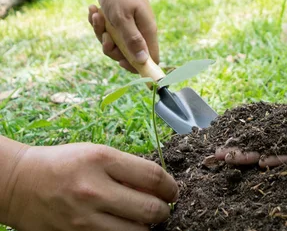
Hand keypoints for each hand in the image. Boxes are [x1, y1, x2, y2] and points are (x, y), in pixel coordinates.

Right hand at [5, 143, 177, 230]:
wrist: (21, 183)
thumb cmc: (66, 164)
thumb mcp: (98, 154)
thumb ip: (128, 169)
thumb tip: (160, 187)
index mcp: (102, 160)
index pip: (153, 176)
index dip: (170, 186)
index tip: (172, 191)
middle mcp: (94, 189)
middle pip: (150, 208)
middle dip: (164, 210)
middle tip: (162, 208)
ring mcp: (84, 217)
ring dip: (146, 227)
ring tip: (143, 219)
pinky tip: (124, 226)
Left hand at [88, 0, 157, 72]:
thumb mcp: (122, 17)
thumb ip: (132, 40)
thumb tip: (143, 61)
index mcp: (147, 30)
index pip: (151, 58)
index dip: (138, 66)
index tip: (120, 62)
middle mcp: (140, 30)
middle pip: (128, 54)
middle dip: (111, 49)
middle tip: (105, 36)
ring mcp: (129, 25)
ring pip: (114, 43)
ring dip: (101, 33)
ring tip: (96, 15)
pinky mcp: (118, 20)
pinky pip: (107, 31)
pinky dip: (98, 23)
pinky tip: (94, 10)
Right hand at [216, 90, 286, 171]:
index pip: (276, 139)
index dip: (252, 141)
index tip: (227, 143)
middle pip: (274, 152)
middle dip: (245, 154)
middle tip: (215, 158)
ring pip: (285, 160)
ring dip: (256, 160)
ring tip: (230, 161)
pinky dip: (286, 161)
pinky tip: (265, 162)